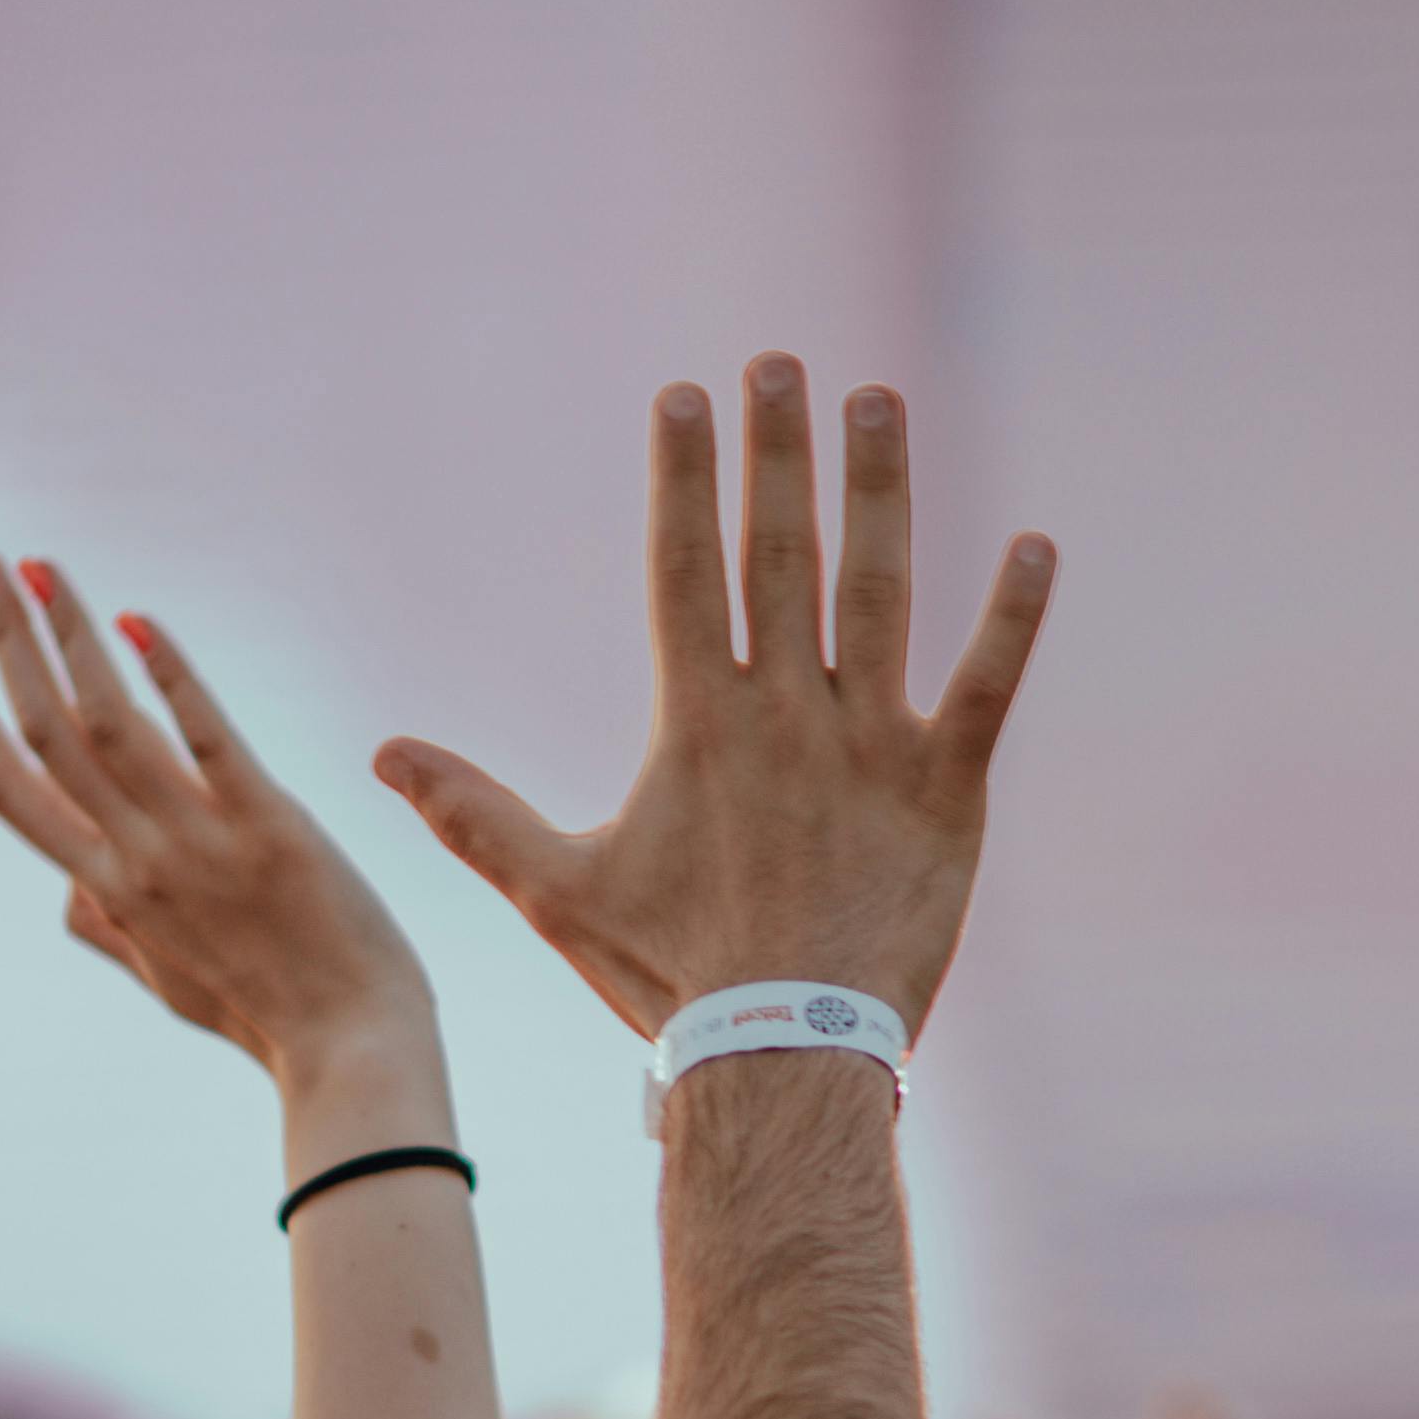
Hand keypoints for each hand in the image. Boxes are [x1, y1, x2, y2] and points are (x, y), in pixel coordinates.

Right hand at [0, 561, 442, 1117]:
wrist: (351, 1052)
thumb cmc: (264, 1016)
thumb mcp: (166, 982)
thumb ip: (109, 932)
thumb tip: (64, 899)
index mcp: (106, 891)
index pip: (8, 790)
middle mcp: (136, 861)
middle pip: (44, 733)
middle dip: (3, 639)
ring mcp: (198, 843)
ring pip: (107, 721)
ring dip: (66, 633)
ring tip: (39, 564)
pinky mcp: (270, 827)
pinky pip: (208, 736)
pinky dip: (170, 674)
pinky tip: (137, 620)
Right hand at [375, 362, 1050, 1039]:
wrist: (783, 1057)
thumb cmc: (668, 978)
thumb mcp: (557, 890)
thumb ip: (472, 812)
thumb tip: (381, 754)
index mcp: (698, 723)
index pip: (684, 569)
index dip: (685, 476)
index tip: (687, 395)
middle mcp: (787, 714)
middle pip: (782, 553)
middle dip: (778, 451)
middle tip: (781, 361)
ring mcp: (873, 746)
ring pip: (883, 592)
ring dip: (880, 490)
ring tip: (877, 401)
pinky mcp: (946, 792)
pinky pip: (990, 686)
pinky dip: (1015, 617)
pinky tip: (1038, 544)